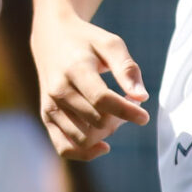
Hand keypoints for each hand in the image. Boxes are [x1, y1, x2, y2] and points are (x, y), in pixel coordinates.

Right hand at [32, 12, 147, 160]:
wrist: (51, 37)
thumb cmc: (86, 41)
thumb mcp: (110, 43)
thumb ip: (127, 68)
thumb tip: (141, 97)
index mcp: (74, 69)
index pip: (102, 100)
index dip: (127, 112)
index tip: (144, 116)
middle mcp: (58, 90)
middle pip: (96, 121)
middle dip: (120, 119)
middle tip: (128, 103)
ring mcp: (50, 106)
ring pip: (84, 138)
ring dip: (107, 133)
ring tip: (115, 116)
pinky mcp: (46, 117)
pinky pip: (64, 147)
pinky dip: (85, 153)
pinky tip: (103, 145)